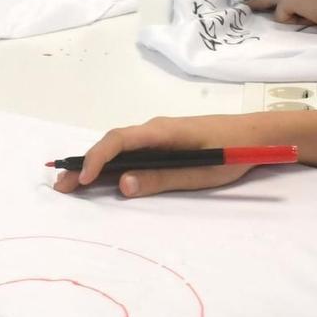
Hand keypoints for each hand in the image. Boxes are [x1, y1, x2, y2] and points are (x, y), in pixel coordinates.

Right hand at [51, 113, 259, 196]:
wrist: (255, 134)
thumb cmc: (231, 151)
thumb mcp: (199, 172)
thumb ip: (161, 178)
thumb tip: (123, 184)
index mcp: (162, 131)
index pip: (119, 140)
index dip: (97, 158)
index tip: (84, 179)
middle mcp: (155, 129)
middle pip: (112, 144)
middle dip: (85, 164)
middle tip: (61, 186)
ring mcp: (158, 135)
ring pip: (119, 148)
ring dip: (96, 166)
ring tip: (73, 186)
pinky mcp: (163, 143)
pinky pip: (131, 152)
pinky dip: (112, 164)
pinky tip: (102, 178)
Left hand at [246, 0, 316, 29]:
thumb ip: (307, 7)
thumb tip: (298, 16)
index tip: (259, 2)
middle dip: (258, 3)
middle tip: (246, 6)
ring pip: (279, 10)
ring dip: (292, 18)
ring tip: (313, 15)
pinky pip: (283, 17)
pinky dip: (295, 21)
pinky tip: (310, 16)